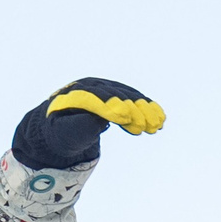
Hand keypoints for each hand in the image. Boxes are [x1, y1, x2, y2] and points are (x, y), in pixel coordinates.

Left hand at [12, 78, 165, 169]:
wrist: (60, 126)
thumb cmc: (61, 134)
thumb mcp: (65, 135)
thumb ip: (80, 127)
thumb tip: (101, 119)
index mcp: (72, 95)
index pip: (92, 98)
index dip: (109, 107)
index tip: (125, 117)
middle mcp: (89, 86)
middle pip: (113, 96)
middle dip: (132, 109)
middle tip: (147, 125)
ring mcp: (103, 87)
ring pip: (126, 96)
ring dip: (144, 109)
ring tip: (158, 124)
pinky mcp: (114, 92)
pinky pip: (133, 99)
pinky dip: (146, 108)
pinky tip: (159, 118)